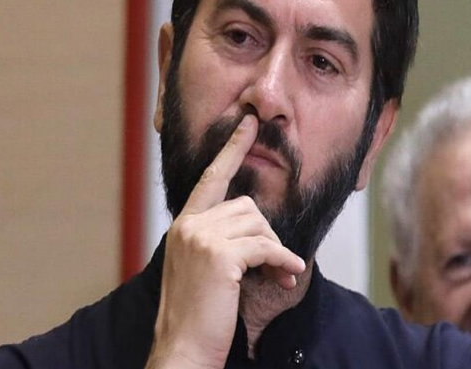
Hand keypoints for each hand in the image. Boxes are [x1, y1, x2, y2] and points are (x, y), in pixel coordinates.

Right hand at [146, 115, 305, 368]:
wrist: (183, 349)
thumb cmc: (198, 314)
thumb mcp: (203, 268)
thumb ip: (221, 241)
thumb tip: (259, 230)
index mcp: (184, 226)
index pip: (210, 177)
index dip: (232, 149)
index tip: (248, 124)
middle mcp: (189, 225)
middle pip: (246, 206)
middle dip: (267, 234)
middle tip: (277, 263)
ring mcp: (200, 238)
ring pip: (258, 224)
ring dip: (276, 250)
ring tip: (279, 274)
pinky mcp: (218, 256)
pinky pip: (266, 246)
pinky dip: (283, 261)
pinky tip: (287, 277)